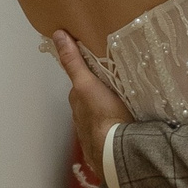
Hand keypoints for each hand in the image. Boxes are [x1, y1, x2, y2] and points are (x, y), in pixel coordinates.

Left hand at [52, 32, 131, 181]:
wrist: (115, 151)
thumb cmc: (102, 115)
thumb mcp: (87, 83)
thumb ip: (73, 62)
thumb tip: (58, 35)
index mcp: (78, 102)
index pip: (82, 84)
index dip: (90, 76)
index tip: (102, 70)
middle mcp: (82, 118)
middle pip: (92, 100)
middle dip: (102, 94)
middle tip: (119, 85)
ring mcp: (94, 133)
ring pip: (102, 116)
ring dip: (111, 111)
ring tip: (127, 105)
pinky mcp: (107, 145)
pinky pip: (112, 131)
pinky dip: (117, 126)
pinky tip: (129, 124)